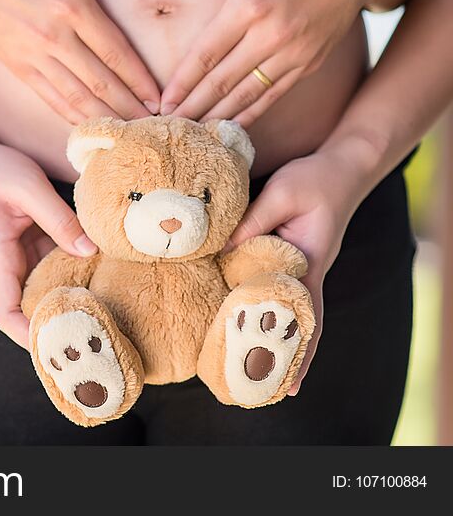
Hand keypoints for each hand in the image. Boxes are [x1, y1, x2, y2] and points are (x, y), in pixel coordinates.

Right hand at [0, 0, 162, 122]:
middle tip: (155, 126)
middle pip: (100, 82)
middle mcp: (53, 35)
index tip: (161, 99)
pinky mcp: (19, 68)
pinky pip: (52, 100)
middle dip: (131, 108)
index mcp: (72, 4)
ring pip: (77, 98)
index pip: (115, 52)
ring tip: (131, 134)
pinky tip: (95, 130)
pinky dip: (75, 118)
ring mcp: (33, 56)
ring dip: (107, 119)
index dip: (141, 80)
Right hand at [0, 140, 96, 347]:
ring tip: (106, 313)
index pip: (5, 312)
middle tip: (96, 336)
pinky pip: (51, 270)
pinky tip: (100, 276)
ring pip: (43, 291)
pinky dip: (72, 275)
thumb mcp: (27, 186)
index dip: (28, 335)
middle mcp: (4, 267)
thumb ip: (59, 219)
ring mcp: (16, 260)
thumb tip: (90, 251)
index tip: (57, 347)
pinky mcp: (28, 249)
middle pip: (28, 311)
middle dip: (57, 324)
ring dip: (69, 300)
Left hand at [159, 0, 381, 125]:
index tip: (162, 102)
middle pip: (222, 81)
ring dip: (216, 117)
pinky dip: (249, 115)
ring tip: (190, 134)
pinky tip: (227, 129)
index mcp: (251, 4)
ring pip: (246, 95)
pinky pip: (272, 96)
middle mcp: (272, 33)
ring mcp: (293, 52)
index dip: (183, 81)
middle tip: (167, 125)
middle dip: (192, 107)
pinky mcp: (308, 63)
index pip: (207, 52)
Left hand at [227, 147, 369, 393]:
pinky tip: (251, 323)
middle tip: (267, 394)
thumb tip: (220, 251)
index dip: (298, 350)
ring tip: (256, 372)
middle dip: (289, 359)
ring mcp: (303, 269)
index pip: (305, 316)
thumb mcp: (282, 193)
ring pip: (292, 313)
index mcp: (311, 263)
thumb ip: (252, 221)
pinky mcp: (292, 260)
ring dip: (279, 340)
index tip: (288, 383)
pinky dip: (269, 311)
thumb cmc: (314, 179)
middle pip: (303, 326)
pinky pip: (280, 292)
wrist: (341, 167)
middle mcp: (310, 273)